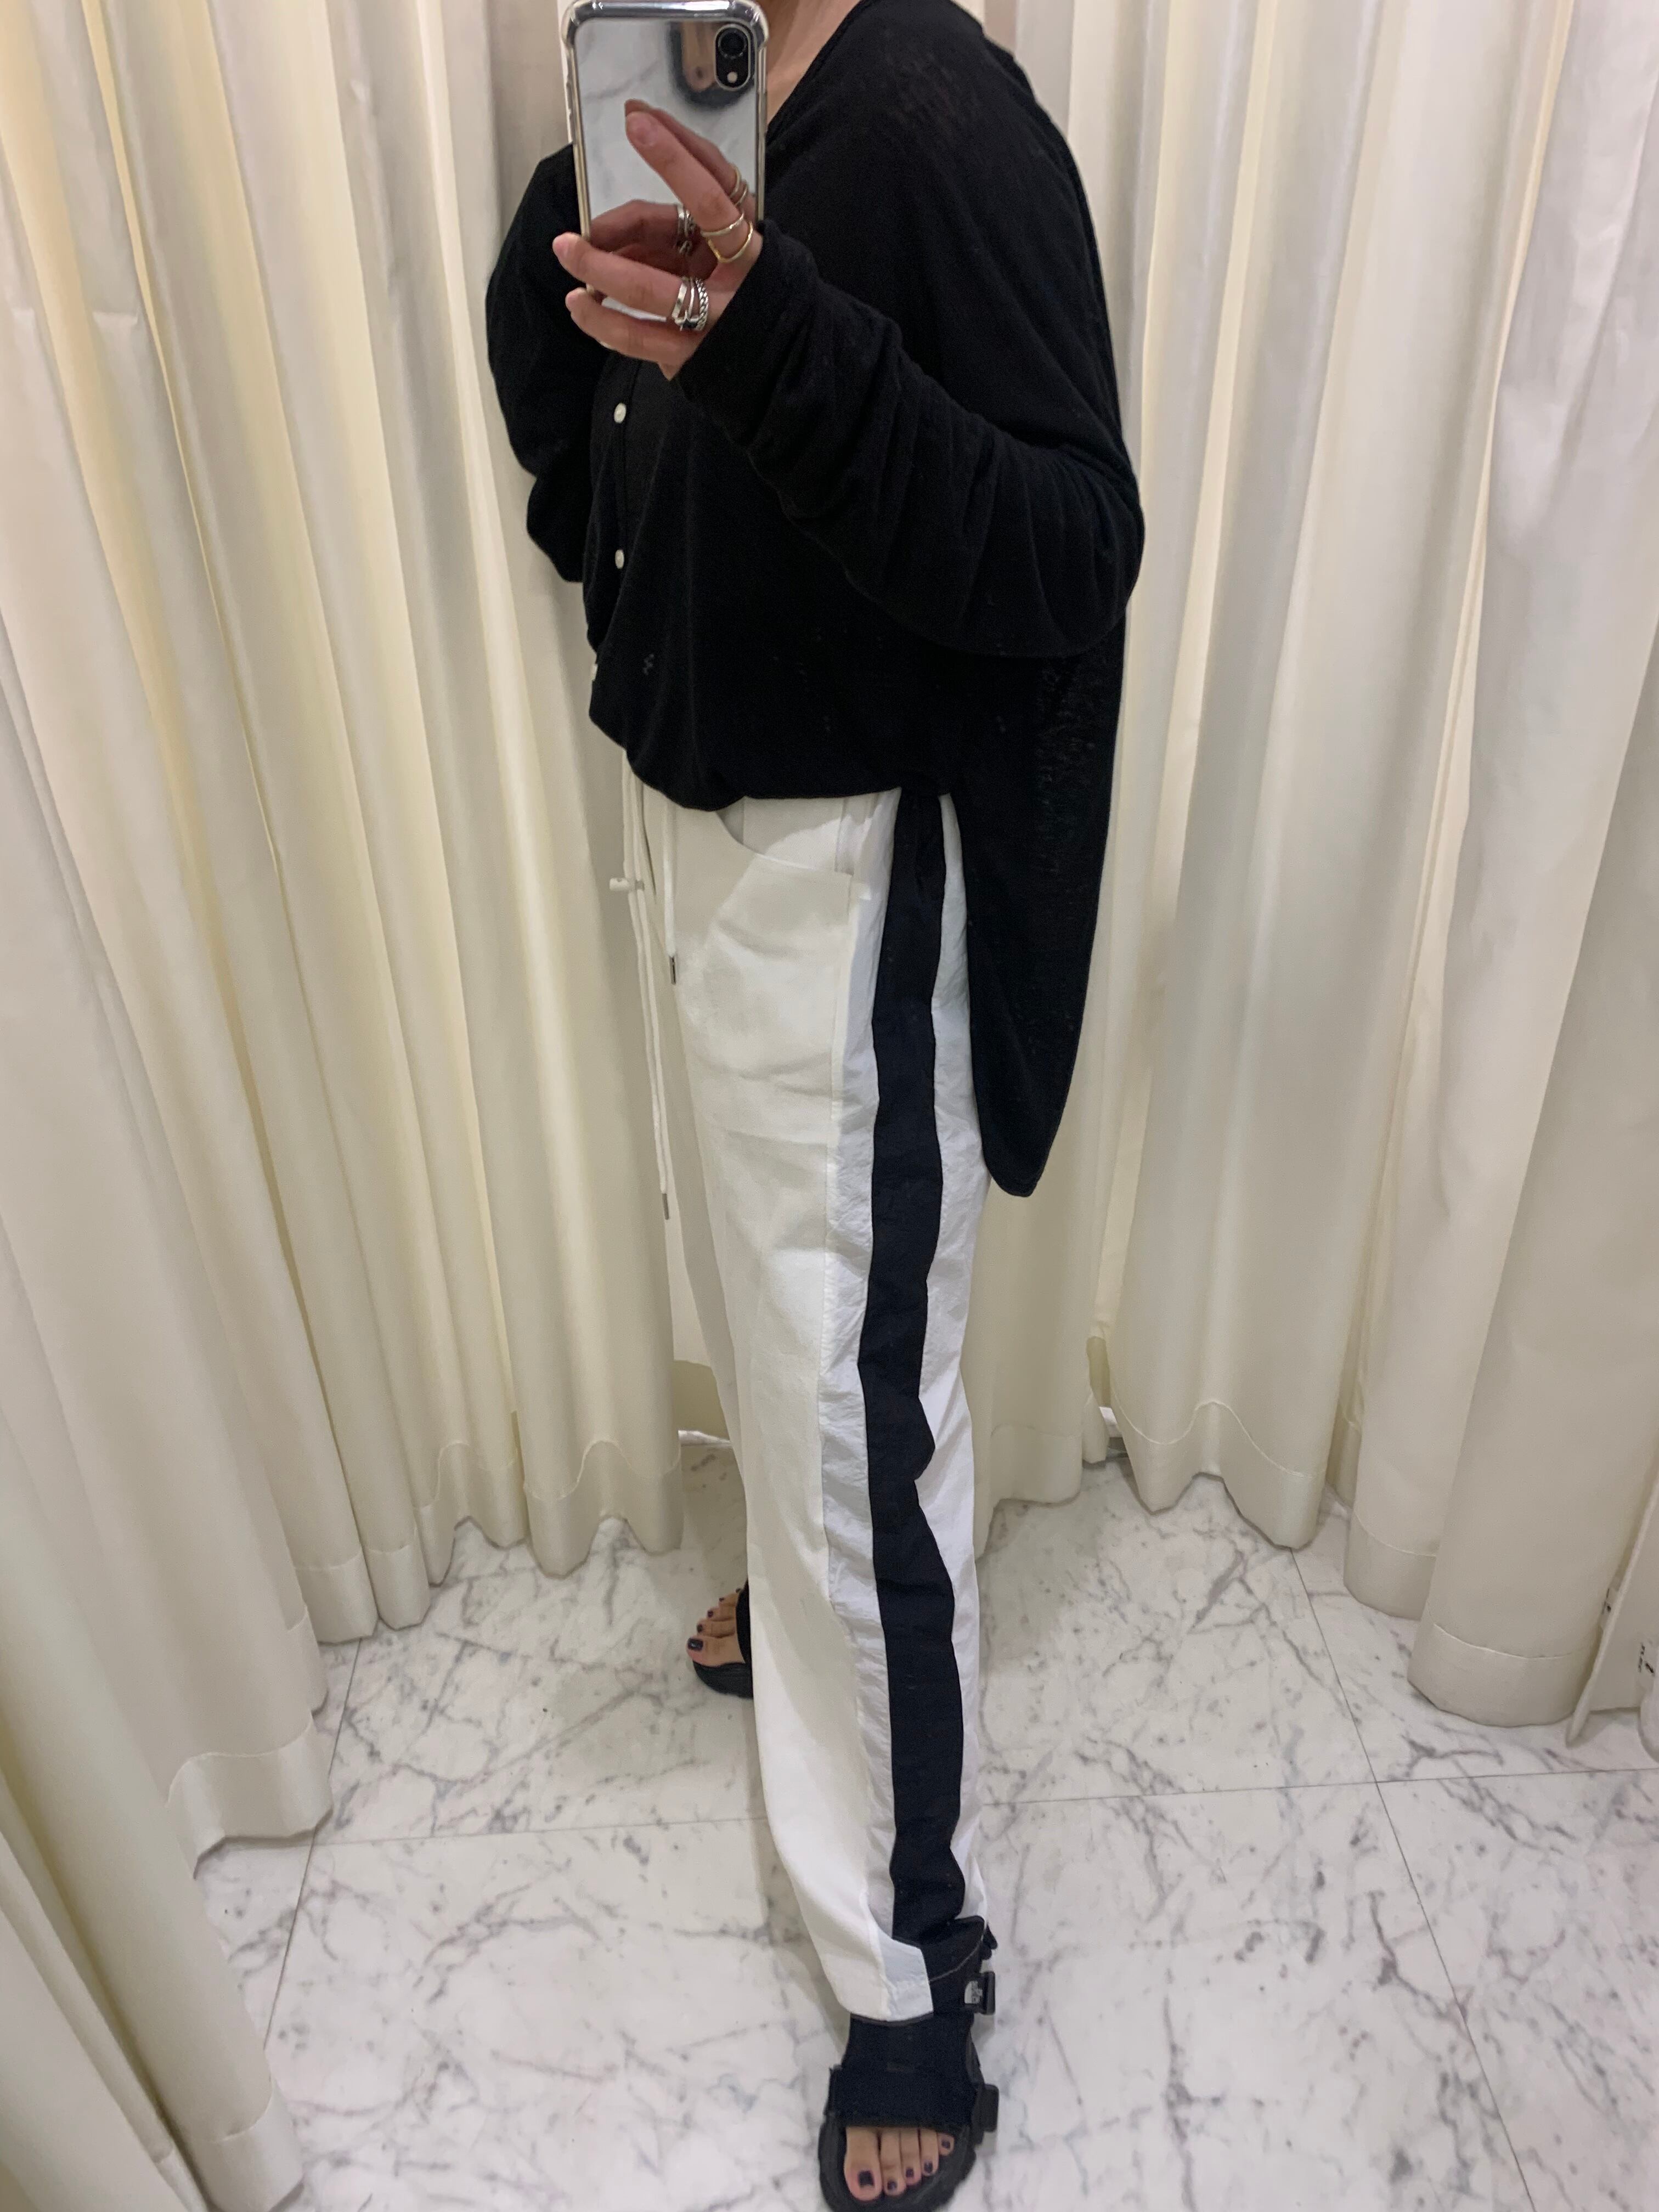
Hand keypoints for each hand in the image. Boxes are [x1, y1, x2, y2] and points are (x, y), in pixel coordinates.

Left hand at [554, 103, 761, 376]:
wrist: (782, 357)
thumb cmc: (740, 289)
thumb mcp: (719, 244)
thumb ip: (673, 226)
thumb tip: (603, 229)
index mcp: (750, 237)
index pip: (713, 187)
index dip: (675, 155)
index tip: (637, 120)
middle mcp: (737, 277)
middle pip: (671, 241)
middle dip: (618, 226)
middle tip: (573, 229)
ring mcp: (716, 318)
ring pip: (648, 289)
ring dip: (599, 272)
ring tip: (568, 257)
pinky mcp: (693, 355)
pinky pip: (639, 337)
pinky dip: (604, 322)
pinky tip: (581, 306)